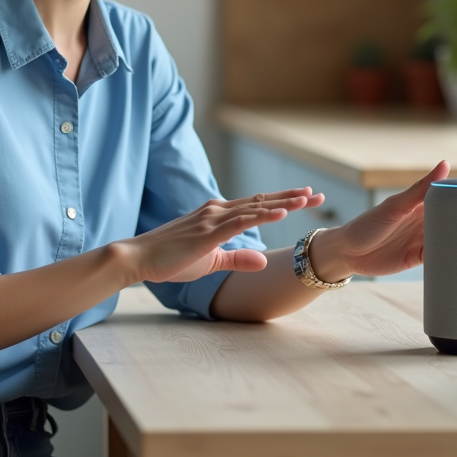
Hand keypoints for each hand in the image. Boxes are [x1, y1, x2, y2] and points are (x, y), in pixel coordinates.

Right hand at [118, 188, 324, 284]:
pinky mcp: (207, 233)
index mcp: (218, 215)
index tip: (306, 197)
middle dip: (291, 197)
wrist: (139, 258)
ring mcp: (212, 219)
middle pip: (261, 201)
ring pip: (255, 207)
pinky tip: (281, 213)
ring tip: (307, 199)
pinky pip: (240, 222)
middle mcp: (217, 211)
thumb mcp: (211, 261)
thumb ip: (237, 258)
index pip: (257, 205)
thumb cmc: (170, 260)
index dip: (283, 200)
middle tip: (318, 195)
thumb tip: (263, 259)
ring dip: (282, 203)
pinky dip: (262, 215)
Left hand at [316, 161, 448, 278]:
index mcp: (421, 204)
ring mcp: (422, 240)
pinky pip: (440, 258)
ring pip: (449, 239)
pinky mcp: (418, 259)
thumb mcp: (395, 206)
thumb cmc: (367, 224)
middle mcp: (424, 221)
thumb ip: (420, 190)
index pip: (450, 198)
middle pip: (453, 220)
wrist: (347, 253)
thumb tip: (445, 164)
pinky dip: (451, 258)